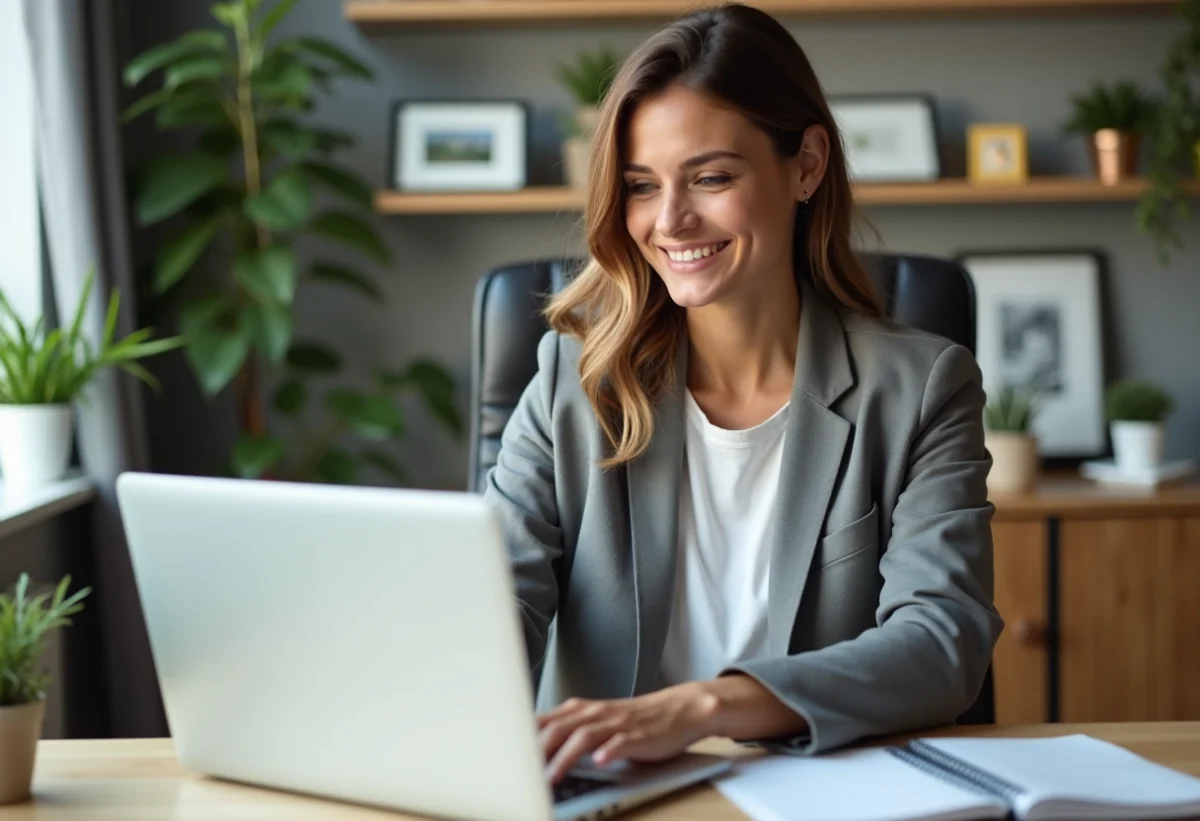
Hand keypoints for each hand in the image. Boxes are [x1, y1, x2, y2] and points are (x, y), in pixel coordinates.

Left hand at [537, 682, 720, 782]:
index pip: (543, 722)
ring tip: (552, 777)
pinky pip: (621, 742)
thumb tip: (534, 751)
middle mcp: (594, 714)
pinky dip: (610, 752)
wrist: (678, 710)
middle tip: (521, 774)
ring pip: (584, 737)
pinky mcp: (638, 736)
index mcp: (580, 711)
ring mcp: (616, 724)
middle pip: (558, 728)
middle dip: (537, 751)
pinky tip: (601, 762)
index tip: (504, 758)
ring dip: (565, 758)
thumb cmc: (633, 720)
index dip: (523, 740)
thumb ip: (566, 731)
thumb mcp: (595, 721)